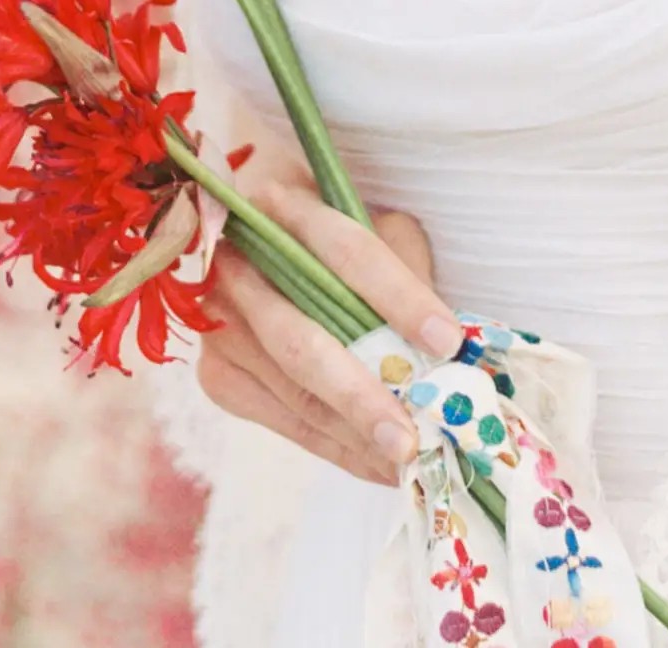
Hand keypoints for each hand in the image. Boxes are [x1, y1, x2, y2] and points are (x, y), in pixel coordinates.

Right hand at [198, 163, 465, 484]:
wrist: (265, 244)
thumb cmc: (337, 233)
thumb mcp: (377, 222)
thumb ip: (406, 267)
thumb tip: (446, 343)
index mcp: (282, 203)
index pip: (347, 252)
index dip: (399, 296)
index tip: (447, 341)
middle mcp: (237, 262)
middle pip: (303, 341)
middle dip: (361, 397)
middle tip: (412, 440)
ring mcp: (220, 324)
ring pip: (294, 392)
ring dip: (355, 437)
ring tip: (409, 463)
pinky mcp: (220, 373)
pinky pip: (285, 422)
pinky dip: (336, 447)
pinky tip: (376, 463)